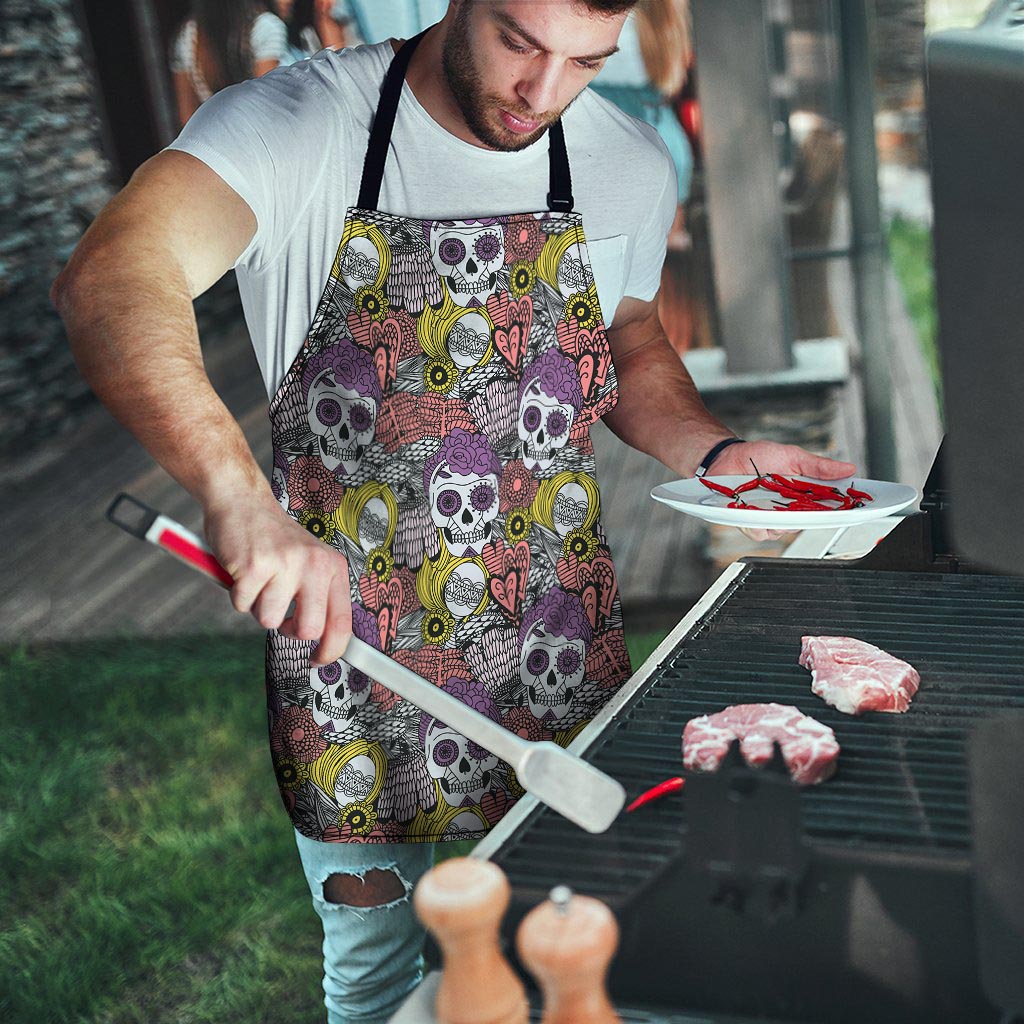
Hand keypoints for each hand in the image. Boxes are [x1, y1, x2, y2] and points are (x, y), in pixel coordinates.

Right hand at [203, 492, 351, 664]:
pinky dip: (237, 594)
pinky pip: (242, 605)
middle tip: (279, 613)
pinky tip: (243, 571)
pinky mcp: (254, 566)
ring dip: (258, 606)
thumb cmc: (274, 539)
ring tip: (259, 580)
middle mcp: (314, 564)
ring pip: (269, 620)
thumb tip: (325, 640)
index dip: (332, 650)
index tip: (319, 659)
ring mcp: (285, 564)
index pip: (342, 621)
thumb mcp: (310, 561)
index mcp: (332, 566)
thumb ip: (319, 595)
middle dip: (288, 630)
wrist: (242, 501)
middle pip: (308, 629)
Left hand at [707, 440, 856, 542]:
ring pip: (784, 531)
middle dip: (809, 516)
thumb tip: (848, 468)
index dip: (843, 511)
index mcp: (804, 495)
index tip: (855, 509)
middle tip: (803, 502)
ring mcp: (770, 518)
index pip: (829, 508)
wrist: (727, 458)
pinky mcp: (751, 523)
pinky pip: (760, 532)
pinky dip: (757, 522)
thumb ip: (819, 466)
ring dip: (779, 518)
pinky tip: (752, 509)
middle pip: (808, 523)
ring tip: (769, 499)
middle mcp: (790, 510)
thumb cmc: (759, 457)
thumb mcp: (793, 456)